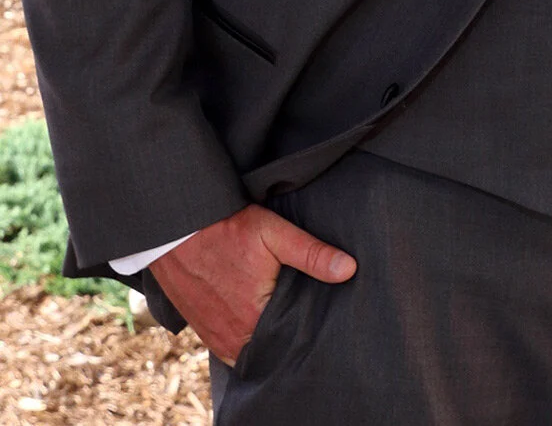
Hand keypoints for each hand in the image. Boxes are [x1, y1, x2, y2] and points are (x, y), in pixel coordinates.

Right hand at [150, 203, 356, 364]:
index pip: (292, 340)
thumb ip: (312, 254)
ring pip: (251, 351)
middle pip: (272, 348)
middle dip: (288, 336)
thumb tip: (349, 269)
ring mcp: (216, 338)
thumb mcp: (273, 232)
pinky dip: (247, 339)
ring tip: (283, 317)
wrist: (176, 227)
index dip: (307, 330)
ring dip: (266, 339)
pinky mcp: (203, 332)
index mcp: (254, 318)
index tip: (321, 317)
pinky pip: (232, 348)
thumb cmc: (226, 228)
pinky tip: (260, 321)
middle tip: (304, 315)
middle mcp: (233, 338)